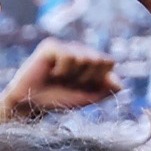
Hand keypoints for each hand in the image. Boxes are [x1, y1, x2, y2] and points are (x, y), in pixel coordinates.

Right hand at [0, 43, 120, 121]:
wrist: (30, 104)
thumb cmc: (58, 100)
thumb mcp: (87, 97)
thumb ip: (106, 89)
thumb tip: (120, 84)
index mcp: (89, 61)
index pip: (109, 62)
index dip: (99, 78)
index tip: (82, 86)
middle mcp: (79, 51)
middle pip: (100, 59)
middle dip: (86, 78)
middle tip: (69, 83)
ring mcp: (65, 47)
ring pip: (85, 58)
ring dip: (72, 75)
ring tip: (58, 79)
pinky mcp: (50, 46)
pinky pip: (68, 56)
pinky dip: (61, 70)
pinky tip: (51, 73)